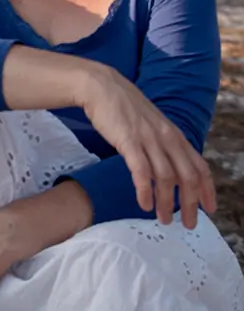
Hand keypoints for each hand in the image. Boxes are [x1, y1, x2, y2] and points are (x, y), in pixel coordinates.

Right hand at [77, 65, 215, 228]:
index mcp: (173, 134)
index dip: (207, 189)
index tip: (209, 209)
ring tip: (163, 219)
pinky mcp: (128, 140)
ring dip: (167, 202)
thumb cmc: (123, 106)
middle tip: (188, 223)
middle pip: (187, 176)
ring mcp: (148, 138)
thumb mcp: (152, 123)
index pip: (199, 165)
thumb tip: (169, 167)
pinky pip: (141, 170)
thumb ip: (163, 143)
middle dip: (190, 203)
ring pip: (166, 177)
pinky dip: (144, 190)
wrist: (101, 86)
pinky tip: (144, 204)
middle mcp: (165, 137)